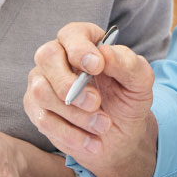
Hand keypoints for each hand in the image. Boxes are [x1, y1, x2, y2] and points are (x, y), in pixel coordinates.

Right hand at [23, 22, 158, 176]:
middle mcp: (57, 58)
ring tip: (103, 125)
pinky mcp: (37, 110)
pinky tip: (93, 142)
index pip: (71, 34)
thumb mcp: (140, 82)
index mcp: (83, 41)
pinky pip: (43, 120)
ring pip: (42, 91)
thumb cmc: (128, 99)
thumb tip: (106, 53)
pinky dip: (71, 135)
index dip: (80, 49)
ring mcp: (42, 82)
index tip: (97, 67)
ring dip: (75, 114)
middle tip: (96, 102)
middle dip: (70, 83)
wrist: (120, 136)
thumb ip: (128, 64)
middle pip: (46, 57)